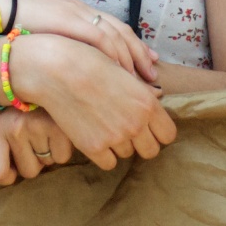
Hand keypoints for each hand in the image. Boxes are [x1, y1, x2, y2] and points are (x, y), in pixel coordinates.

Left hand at [0, 108, 75, 184]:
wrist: (47, 76)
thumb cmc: (23, 104)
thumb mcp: (2, 121)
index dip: (7, 177)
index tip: (14, 168)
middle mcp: (15, 127)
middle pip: (28, 172)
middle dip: (34, 159)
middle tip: (35, 136)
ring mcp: (38, 127)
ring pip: (46, 164)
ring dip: (48, 151)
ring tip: (46, 129)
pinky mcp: (61, 128)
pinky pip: (62, 157)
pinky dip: (62, 148)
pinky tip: (58, 129)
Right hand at [6, 0, 157, 82]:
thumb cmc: (14, 28)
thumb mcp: (45, 37)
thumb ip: (63, 47)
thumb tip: (74, 71)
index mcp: (76, 12)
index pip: (112, 29)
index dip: (132, 47)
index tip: (147, 63)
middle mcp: (81, 11)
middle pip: (120, 31)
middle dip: (139, 54)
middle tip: (152, 74)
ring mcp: (77, 14)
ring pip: (116, 35)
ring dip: (132, 58)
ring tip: (141, 80)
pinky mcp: (70, 20)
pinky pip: (101, 39)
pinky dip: (115, 55)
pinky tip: (123, 73)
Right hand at [9, 34, 177, 170]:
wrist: (58, 70)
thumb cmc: (90, 63)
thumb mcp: (124, 74)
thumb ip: (142, 93)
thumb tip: (156, 101)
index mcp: (147, 104)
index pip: (168, 135)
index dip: (158, 131)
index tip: (147, 127)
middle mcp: (135, 124)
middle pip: (151, 151)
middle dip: (141, 143)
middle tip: (126, 130)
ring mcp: (115, 138)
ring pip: (128, 155)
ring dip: (119, 145)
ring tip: (103, 125)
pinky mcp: (93, 148)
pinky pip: (108, 163)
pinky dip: (103, 154)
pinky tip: (93, 136)